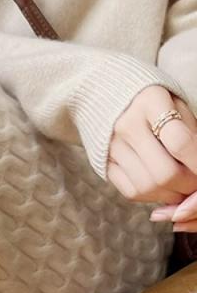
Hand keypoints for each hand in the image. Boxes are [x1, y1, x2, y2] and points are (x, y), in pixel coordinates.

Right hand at [106, 85, 196, 232]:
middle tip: (195, 184)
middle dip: (187, 185)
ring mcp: (112, 148)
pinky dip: (152, 196)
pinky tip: (162, 188)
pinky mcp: (105, 165)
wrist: (107, 96)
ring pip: (148, 187)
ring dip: (171, 194)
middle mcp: (127, 125)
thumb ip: (191, 132)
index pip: (180, 142)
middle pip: (163, 172)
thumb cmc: (153, 101)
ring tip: (181, 186)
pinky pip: (132, 192)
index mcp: (150, 102)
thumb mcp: (176, 104)